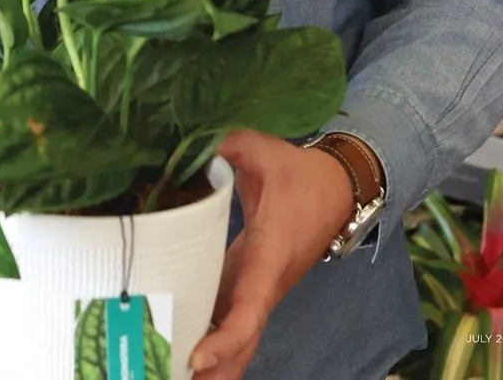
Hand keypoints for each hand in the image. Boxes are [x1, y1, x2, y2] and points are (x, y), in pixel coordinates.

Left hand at [188, 130, 355, 379]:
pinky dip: (210, 345)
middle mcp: (264, 286)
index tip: (195, 357)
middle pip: (242, 348)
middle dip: (213, 373)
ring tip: (165, 373)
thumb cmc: (299, 175)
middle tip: (167, 377)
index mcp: (268, 259)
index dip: (225, 340)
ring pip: (238, 344)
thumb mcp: (262, 151)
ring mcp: (257, 293)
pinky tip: (175, 349)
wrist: (336, 189)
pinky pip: (231, 326)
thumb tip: (183, 145)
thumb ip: (224, 145)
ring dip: (211, 367)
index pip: (249, 311)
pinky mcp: (249, 288)